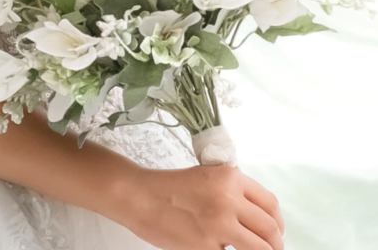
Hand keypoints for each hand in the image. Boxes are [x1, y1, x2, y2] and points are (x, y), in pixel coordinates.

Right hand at [116, 162, 284, 249]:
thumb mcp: (207, 176)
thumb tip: (256, 215)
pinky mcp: (207, 248)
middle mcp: (229, 200)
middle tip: (273, 249)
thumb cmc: (170, 187)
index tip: (277, 232)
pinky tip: (224, 249)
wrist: (141, 197)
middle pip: (270, 229)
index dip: (278, 222)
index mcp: (230, 177)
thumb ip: (232, 191)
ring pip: (259, 249)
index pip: (270, 204)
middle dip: (276, 244)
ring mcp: (219, 226)